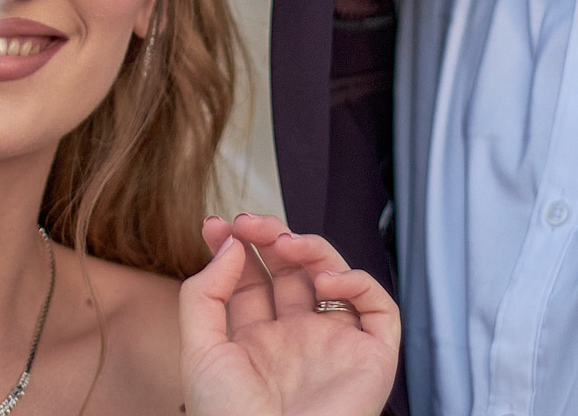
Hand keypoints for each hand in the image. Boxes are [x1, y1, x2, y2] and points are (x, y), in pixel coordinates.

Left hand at [180, 214, 399, 415]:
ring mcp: (333, 344)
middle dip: (269, 237)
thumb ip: (206, 292)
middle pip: (290, 270)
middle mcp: (296, 339)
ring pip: (333, 276)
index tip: (216, 224)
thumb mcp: (200, 350)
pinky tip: (326, 282)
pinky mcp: (371, 355)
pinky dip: (357, 282)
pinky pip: (377, 306)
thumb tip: (231, 243)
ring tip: (284, 242)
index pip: (250, 279)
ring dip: (310, 247)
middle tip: (249, 221)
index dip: (236, 247)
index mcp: (255, 343)